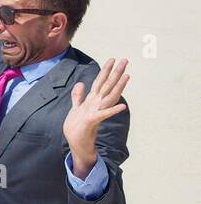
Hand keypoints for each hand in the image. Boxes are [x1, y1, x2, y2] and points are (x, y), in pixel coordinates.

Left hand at [63, 58, 128, 178]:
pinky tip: (123, 106)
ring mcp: (97, 112)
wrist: (78, 144)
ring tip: (127, 75)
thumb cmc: (78, 127)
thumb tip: (80, 83)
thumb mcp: (76, 108)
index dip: (105, 70)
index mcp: (93, 100)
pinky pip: (104, 115)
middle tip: (125, 60)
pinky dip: (112, 111)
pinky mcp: (93, 121)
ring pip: (109, 96)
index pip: (100, 82)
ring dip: (118, 86)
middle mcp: (98, 104)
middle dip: (116, 72)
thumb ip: (78, 96)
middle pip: (107, 85)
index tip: (112, 58)